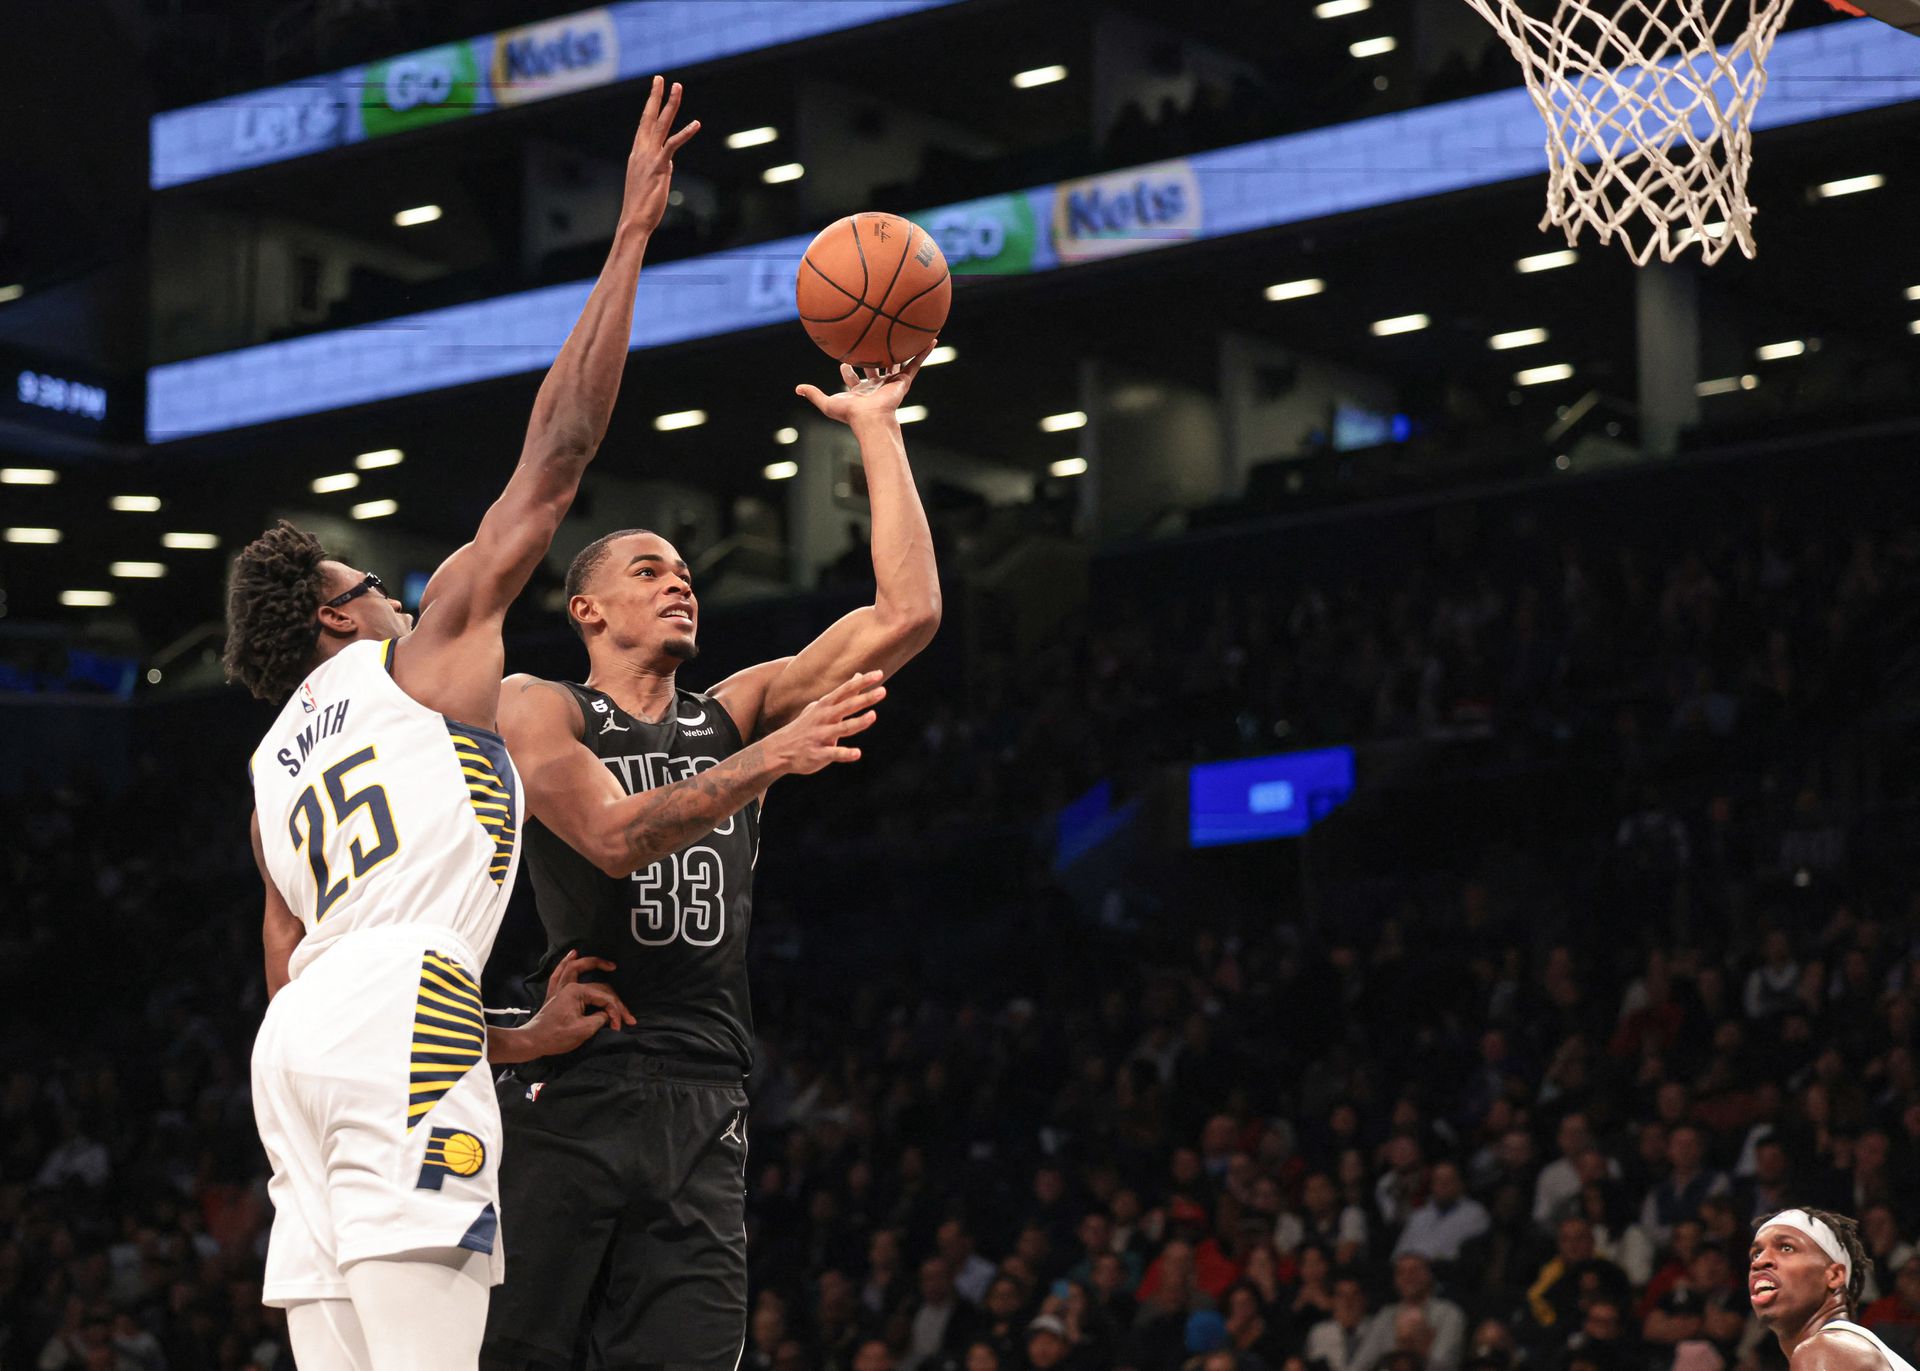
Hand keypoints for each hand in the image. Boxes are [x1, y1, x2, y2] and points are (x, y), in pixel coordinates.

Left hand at [521, 950, 634, 1056]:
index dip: (616, 1012)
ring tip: (609, 965)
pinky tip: (572, 954)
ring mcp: (560, 988)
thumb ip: (600, 1018)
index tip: (620, 1027)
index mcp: (577, 992)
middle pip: (599, 987)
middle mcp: (569, 985)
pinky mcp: (554, 994)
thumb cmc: (557, 1036)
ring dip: (592, 964)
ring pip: (577, 969)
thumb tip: (608, 1015)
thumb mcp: (584, 1030)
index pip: (605, 998)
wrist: (533, 1042)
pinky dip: (565, 963)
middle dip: (615, 1001)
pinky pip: (559, 973)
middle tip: (627, 1016)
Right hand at [620, 76, 699, 235]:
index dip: (650, 106)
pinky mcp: (660, 166)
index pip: (644, 124)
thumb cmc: (641, 206)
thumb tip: (667, 164)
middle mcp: (641, 151)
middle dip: (656, 96)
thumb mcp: (649, 182)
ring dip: (670, 104)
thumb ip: (659, 168)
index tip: (655, 91)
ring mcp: (649, 157)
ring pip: (661, 124)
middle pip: (649, 117)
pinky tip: (696, 123)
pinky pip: (673, 145)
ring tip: (678, 87)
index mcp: (637, 153)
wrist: (634, 220)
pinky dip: (685, 133)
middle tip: (661, 78)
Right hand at [764, 671, 884, 775]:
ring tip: (873, 716)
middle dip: (865, 699)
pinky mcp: (818, 754)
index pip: (846, 690)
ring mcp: (821, 736)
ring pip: (842, 728)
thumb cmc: (806, 725)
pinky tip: (857, 753)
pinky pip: (833, 753)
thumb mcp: (822, 706)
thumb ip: (842, 693)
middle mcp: (824, 718)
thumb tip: (858, 675)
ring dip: (858, 722)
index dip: (862, 682)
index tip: (878, 674)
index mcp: (826, 706)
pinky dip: (845, 753)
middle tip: (883, 691)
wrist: (780, 749)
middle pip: (847, 706)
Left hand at [795, 343, 934, 426]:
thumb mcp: (827, 403)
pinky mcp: (902, 381)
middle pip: (874, 367)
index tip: (843, 362)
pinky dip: (924, 351)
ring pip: (897, 362)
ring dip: (901, 350)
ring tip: (906, 337)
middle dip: (871, 357)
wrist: (870, 418)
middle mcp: (876, 386)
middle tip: (869, 343)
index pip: (853, 378)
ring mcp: (890, 382)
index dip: (847, 371)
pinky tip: (931, 338)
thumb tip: (797, 388)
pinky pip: (915, 363)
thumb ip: (813, 395)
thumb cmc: (850, 414)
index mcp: (861, 391)